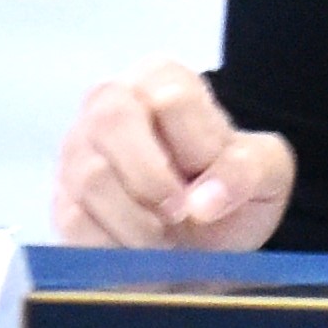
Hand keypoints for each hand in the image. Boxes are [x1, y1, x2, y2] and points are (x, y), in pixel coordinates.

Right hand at [56, 58, 294, 254]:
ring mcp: (76, 151)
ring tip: (166, 235)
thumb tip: (201, 202)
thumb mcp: (267, 171)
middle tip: (181, 213)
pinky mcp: (60, 199)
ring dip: (138, 221)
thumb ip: (248, 170)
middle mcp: (108, 104)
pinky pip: (75, 221)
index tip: (209, 173)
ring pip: (91, 177)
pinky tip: (139, 248)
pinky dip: (115, 244)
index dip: (198, 146)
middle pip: (111, 123)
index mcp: (161, 78)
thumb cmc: (232, 189)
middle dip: (153, 180)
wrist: (207, 239)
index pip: (171, 98)